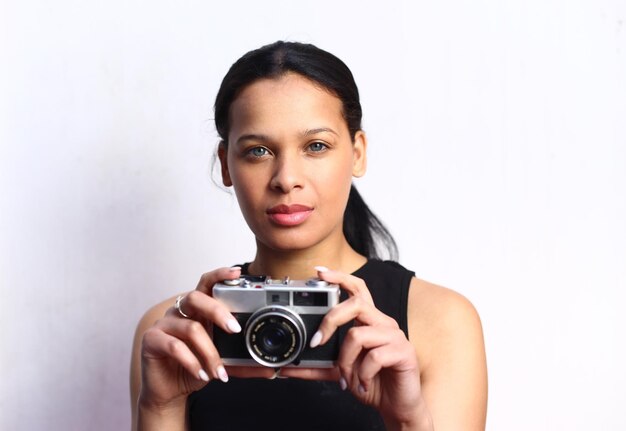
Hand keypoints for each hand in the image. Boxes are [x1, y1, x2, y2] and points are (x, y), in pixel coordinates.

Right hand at [138, 267, 274, 410]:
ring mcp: (164, 324)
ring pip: (190, 328)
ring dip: (209, 352)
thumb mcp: (222, 364)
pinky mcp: (151, 340)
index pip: (207, 283)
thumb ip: (242, 364)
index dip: (220, 275)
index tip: (237, 273)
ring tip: (219, 371)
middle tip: (235, 329)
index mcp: (198, 310)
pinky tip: (202, 374)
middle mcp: (180, 311)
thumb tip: (270, 370)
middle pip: (196, 297)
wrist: (169, 390)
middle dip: (218, 311)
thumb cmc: (195, 367)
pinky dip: (192, 362)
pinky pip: (174, 346)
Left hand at [280, 268, 430, 428]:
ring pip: (358, 333)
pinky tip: (363, 384)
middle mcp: (382, 323)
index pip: (357, 288)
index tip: (319, 272)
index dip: (340, 277)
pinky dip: (362, 374)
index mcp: (369, 321)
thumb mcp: (338, 372)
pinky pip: (373, 356)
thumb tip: (286, 368)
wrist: (397, 406)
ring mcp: (395, 336)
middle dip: (330, 321)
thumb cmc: (372, 382)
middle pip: (355, 304)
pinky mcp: (404, 352)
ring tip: (346, 377)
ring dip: (344, 360)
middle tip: (317, 343)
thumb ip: (316, 367)